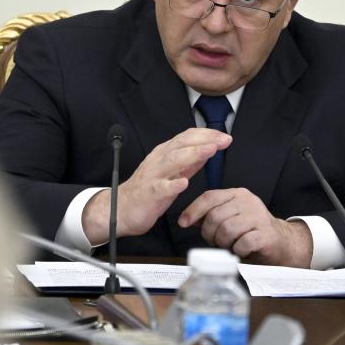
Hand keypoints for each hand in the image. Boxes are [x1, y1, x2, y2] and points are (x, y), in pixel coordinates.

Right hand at [82, 127, 231, 244]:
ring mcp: (153, 176)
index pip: (186, 137)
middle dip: (204, 140)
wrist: (120, 209)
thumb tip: (207, 151)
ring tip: (210, 151)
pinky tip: (184, 183)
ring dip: (192, 154)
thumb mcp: (171, 172)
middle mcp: (158, 160)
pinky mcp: (149, 193)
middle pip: (181, 144)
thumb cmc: (147, 191)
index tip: (224, 137)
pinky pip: (161, 188)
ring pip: (173, 161)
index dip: (206, 135)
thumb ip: (189, 162)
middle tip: (223, 140)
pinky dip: (173, 185)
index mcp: (164, 154)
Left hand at [178, 188, 313, 267]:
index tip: (183, 222)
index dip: (193, 210)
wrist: (282, 242)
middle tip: (215, 241)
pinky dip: (237, 250)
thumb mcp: (230, 217)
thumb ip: (210, 215)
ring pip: (226, 230)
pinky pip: (241, 243)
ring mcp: (258, 217)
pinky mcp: (265, 234)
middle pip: (215, 216)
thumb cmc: (252, 230)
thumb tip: (188, 219)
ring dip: (223, 242)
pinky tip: (241, 249)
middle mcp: (248, 202)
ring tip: (230, 245)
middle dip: (209, 233)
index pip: (209, 197)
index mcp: (237, 194)